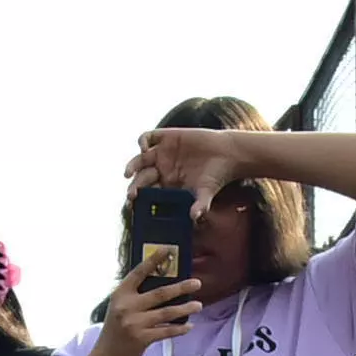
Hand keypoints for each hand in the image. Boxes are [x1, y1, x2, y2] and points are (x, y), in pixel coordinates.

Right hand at [101, 244, 199, 355]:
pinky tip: (190, 326)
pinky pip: (166, 331)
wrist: (109, 354)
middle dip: (181, 288)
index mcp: (121, 294)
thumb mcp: (121, 305)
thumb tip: (165, 280)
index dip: (154, 260)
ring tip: (199, 305)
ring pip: (166, 313)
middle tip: (197, 283)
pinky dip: (179, 329)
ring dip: (185, 308)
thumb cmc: (119, 326)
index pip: (139, 272)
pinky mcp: (142, 339)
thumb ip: (137, 294)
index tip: (168, 250)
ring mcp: (134, 324)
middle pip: (159, 293)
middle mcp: (127, 307)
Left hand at [124, 128, 250, 204]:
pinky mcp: (167, 136)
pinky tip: (144, 148)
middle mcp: (161, 169)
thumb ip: (200, 204)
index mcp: (167, 185)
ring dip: (132, 166)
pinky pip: (148, 137)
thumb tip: (196, 218)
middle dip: (135, 186)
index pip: (147, 192)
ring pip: (140, 159)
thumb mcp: (207, 192)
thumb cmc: (216, 176)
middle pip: (141, 177)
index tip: (134, 205)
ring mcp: (162, 152)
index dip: (139, 198)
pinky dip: (143, 141)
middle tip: (132, 194)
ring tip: (128, 174)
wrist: (227, 153)